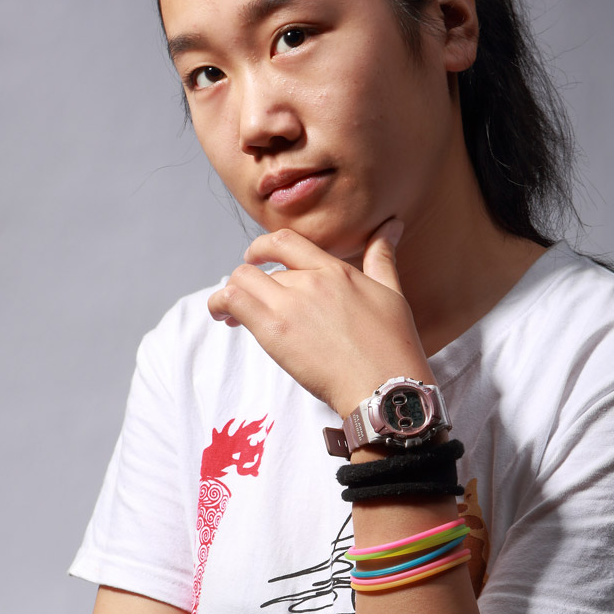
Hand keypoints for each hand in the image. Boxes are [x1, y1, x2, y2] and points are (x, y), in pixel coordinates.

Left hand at [207, 221, 428, 416]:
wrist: (384, 385)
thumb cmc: (393, 348)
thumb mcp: (392, 293)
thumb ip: (381, 259)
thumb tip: (391, 227)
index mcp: (335, 270)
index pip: (287, 242)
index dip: (263, 246)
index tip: (256, 257)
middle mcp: (310, 281)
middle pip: (263, 267)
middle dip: (251, 280)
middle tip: (248, 301)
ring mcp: (290, 304)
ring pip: (242, 280)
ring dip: (231, 293)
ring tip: (230, 312)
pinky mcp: (274, 330)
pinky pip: (232, 301)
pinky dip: (220, 305)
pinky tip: (225, 318)